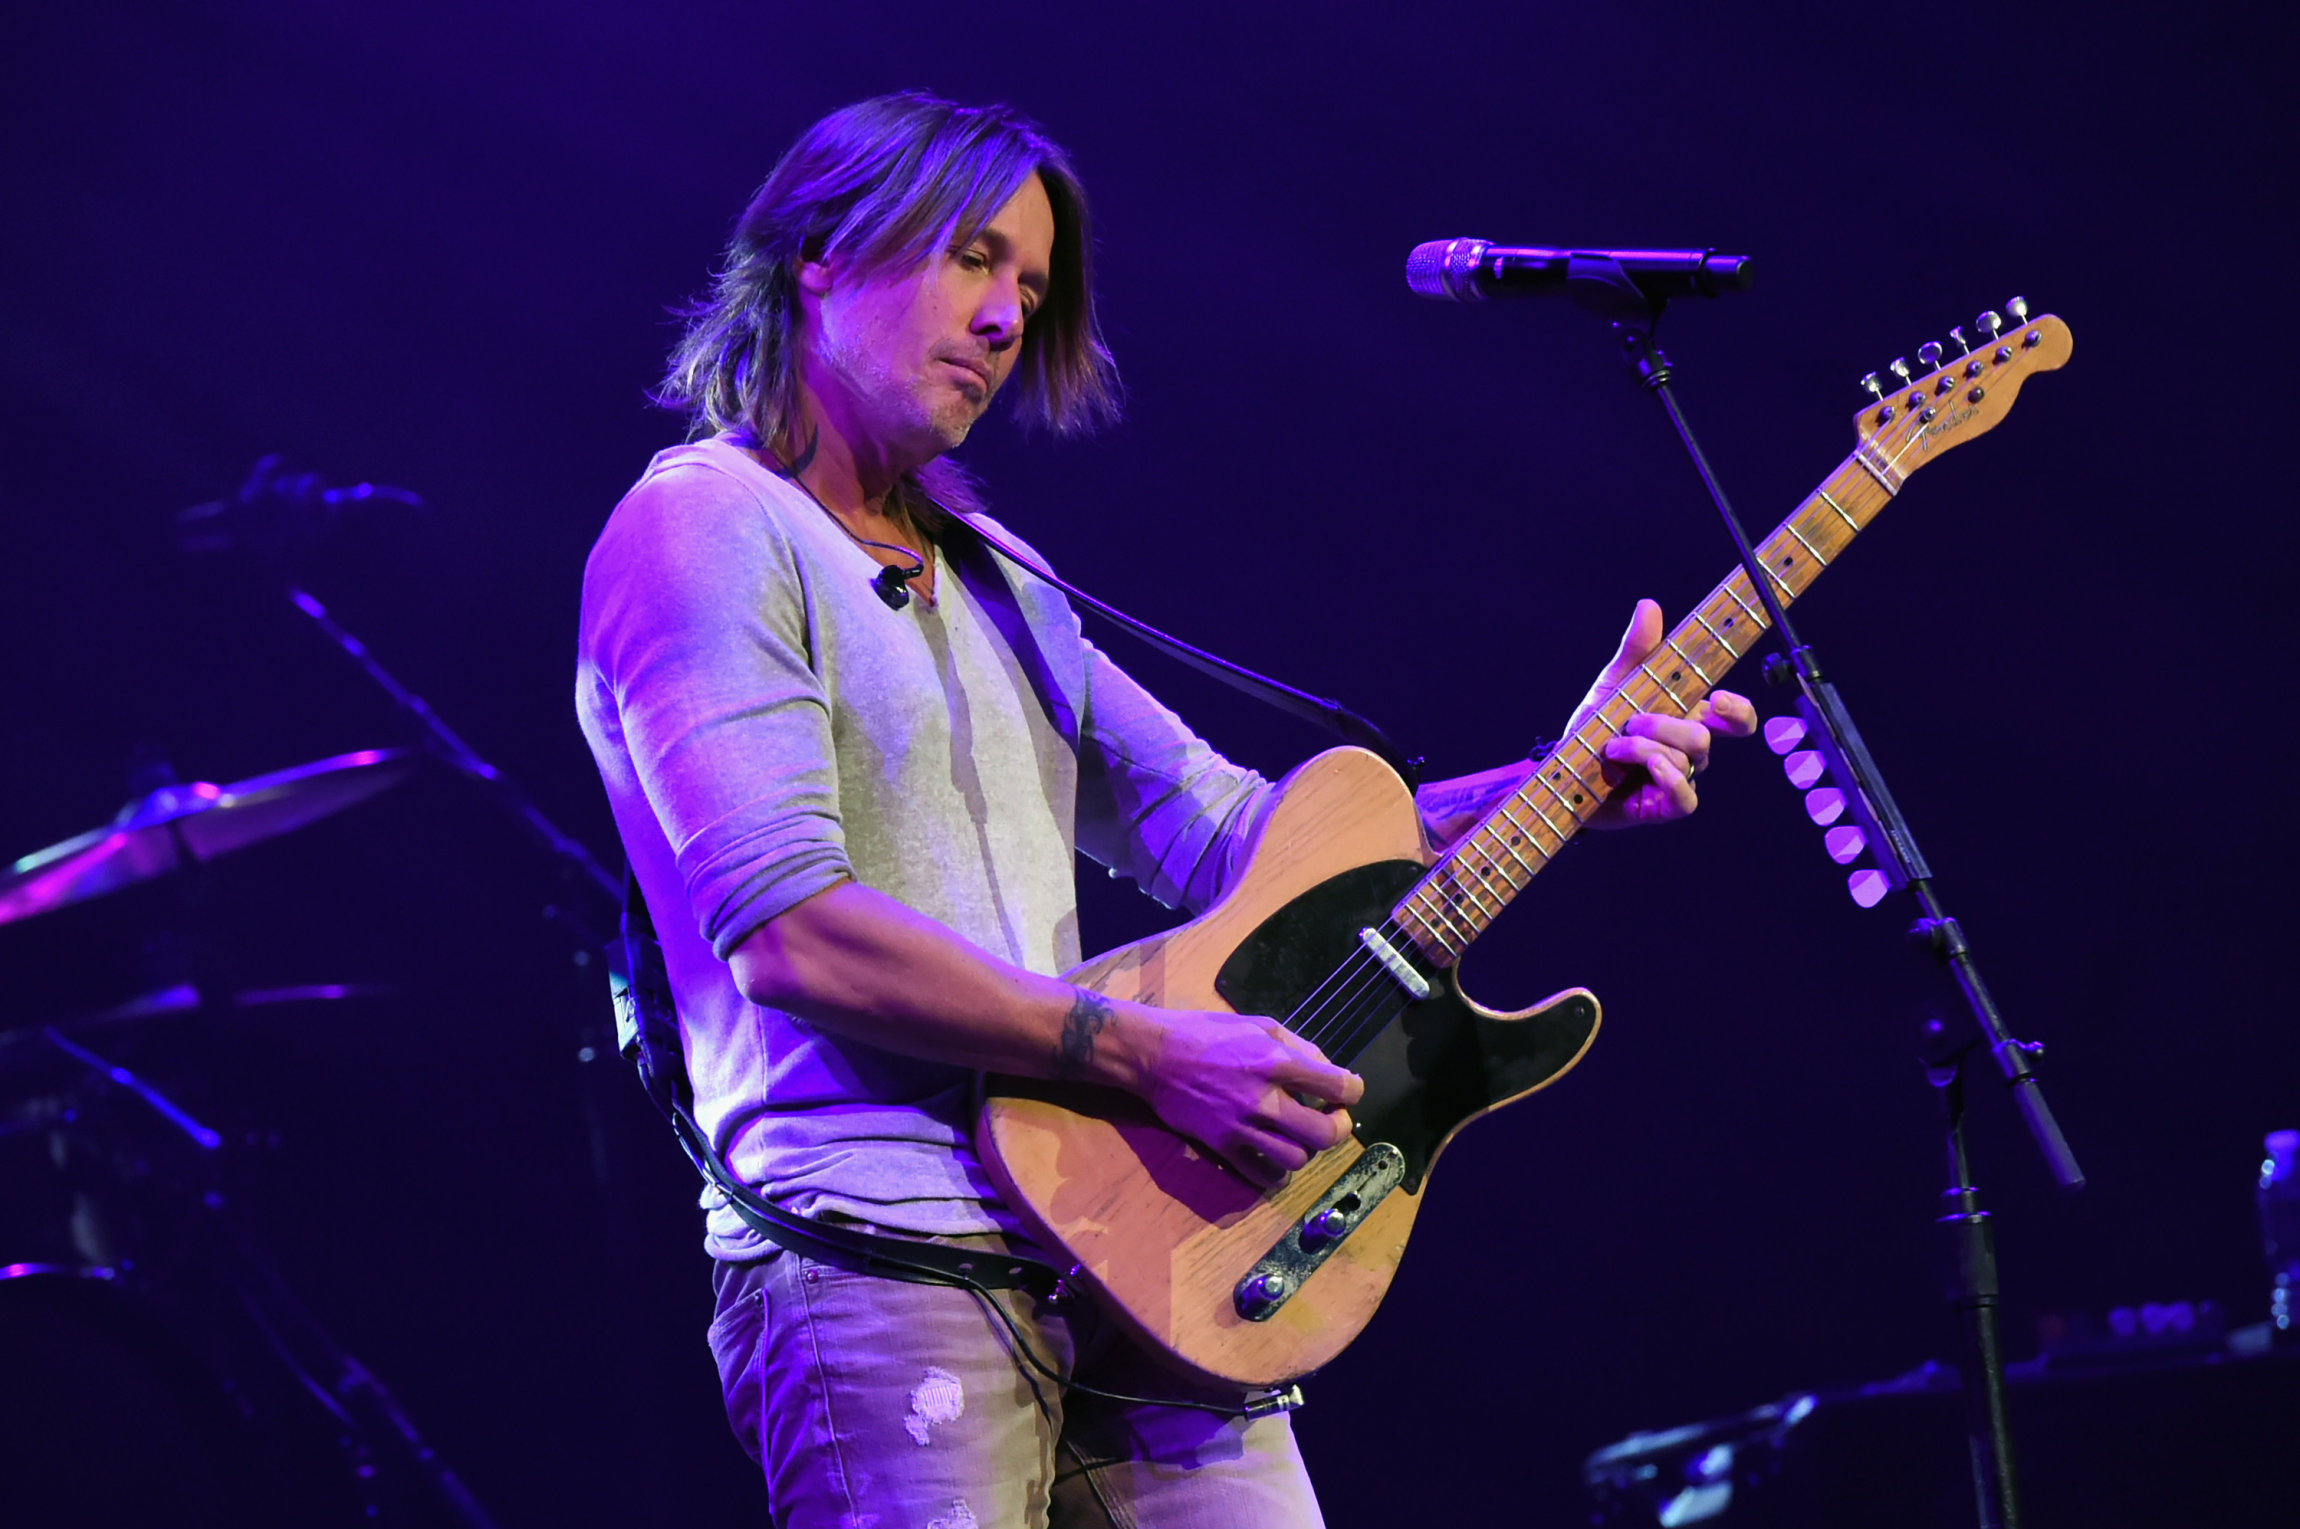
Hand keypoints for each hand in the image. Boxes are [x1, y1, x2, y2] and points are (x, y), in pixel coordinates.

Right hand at [1138, 1007, 1362, 1189]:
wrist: (1154, 1056)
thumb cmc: (1206, 1033)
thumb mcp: (1258, 1025)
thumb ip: (1298, 1046)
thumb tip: (1328, 1070)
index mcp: (1275, 1061)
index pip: (1338, 1086)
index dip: (1352, 1090)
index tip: (1346, 1090)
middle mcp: (1263, 1098)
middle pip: (1324, 1134)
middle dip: (1337, 1127)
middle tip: (1330, 1117)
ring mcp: (1241, 1127)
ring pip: (1296, 1159)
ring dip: (1306, 1149)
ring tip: (1299, 1136)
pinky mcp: (1222, 1146)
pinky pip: (1262, 1176)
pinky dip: (1277, 1172)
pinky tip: (1276, 1156)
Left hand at [1570, 599, 1757, 827]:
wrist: (1558, 772)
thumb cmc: (1591, 729)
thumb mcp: (1612, 685)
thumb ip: (1635, 650)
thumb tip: (1650, 605)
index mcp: (1685, 718)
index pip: (1734, 718)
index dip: (1737, 710)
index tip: (1717, 699)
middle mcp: (1687, 751)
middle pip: (1705, 735)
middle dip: (1664, 724)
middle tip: (1629, 722)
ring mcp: (1677, 780)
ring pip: (1689, 760)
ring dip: (1643, 748)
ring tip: (1611, 748)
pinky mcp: (1661, 808)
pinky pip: (1686, 799)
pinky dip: (1667, 778)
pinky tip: (1645, 769)